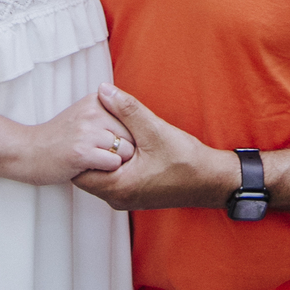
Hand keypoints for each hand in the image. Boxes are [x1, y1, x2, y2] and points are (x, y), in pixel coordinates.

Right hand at [25, 92, 134, 185]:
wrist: (28, 151)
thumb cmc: (59, 138)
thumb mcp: (84, 114)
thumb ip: (107, 113)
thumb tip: (137, 121)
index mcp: (97, 100)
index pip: (131, 119)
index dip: (126, 137)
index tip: (110, 145)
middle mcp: (94, 111)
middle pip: (132, 135)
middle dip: (125, 150)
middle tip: (104, 157)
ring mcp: (87, 131)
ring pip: (126, 150)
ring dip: (117, 162)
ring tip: (97, 162)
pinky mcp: (82, 151)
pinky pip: (114, 163)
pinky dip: (108, 171)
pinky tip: (91, 169)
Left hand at [73, 85, 235, 211]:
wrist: (210, 181)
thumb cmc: (186, 161)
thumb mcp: (155, 130)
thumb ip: (127, 110)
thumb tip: (105, 91)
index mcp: (118, 187)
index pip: (79, 171)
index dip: (79, 148)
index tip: (84, 127)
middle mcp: (118, 198)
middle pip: (86, 175)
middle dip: (88, 151)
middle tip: (92, 127)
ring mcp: (126, 198)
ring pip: (100, 176)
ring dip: (101, 155)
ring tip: (107, 133)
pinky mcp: (134, 194)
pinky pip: (112, 179)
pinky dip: (112, 162)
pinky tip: (123, 144)